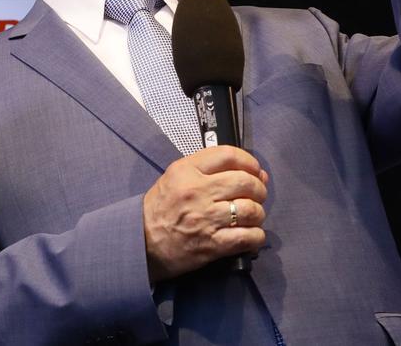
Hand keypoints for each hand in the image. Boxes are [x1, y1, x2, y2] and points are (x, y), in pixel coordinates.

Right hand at [142, 146, 268, 281]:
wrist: (141, 242)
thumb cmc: (160, 208)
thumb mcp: (175, 177)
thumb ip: (208, 170)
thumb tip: (254, 173)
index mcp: (186, 171)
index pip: (228, 155)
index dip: (249, 161)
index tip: (254, 170)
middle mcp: (197, 192)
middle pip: (245, 182)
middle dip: (259, 189)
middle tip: (256, 195)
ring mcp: (206, 219)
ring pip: (251, 210)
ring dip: (258, 214)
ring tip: (251, 217)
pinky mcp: (212, 244)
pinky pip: (248, 237)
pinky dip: (256, 236)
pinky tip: (250, 235)